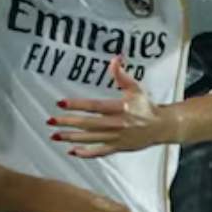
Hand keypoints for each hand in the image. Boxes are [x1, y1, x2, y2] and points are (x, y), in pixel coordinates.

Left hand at [50, 57, 166, 158]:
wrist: (161, 127)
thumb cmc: (146, 106)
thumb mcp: (135, 88)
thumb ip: (121, 75)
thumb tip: (114, 58)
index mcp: (120, 108)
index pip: (94, 106)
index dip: (77, 105)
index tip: (61, 103)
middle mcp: (117, 124)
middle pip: (88, 124)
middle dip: (68, 123)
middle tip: (50, 121)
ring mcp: (116, 138)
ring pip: (90, 139)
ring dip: (71, 138)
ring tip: (54, 135)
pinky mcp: (117, 147)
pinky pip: (99, 152)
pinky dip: (86, 153)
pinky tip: (71, 151)